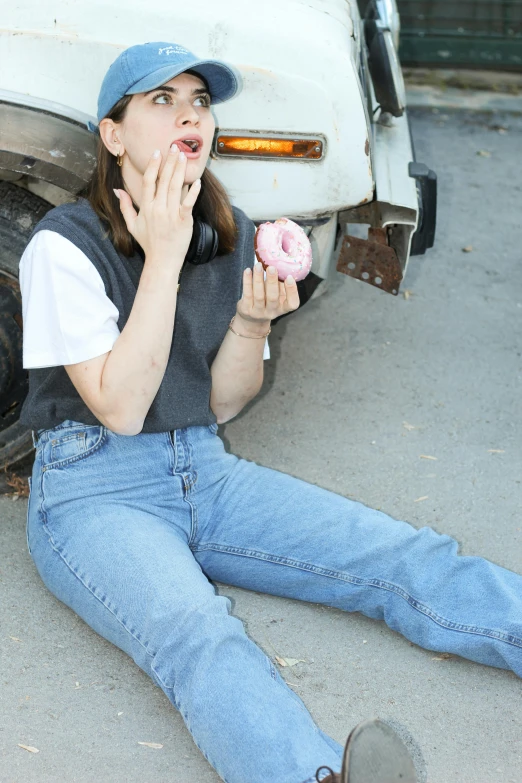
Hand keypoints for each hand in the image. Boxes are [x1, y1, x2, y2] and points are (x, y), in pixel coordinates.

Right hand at [114, 146, 200, 266]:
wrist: (162, 261)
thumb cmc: (148, 243)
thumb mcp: (132, 225)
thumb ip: (125, 206)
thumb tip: (117, 190)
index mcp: (146, 208)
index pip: (149, 182)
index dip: (153, 166)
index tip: (157, 153)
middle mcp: (158, 209)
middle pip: (164, 181)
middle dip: (169, 162)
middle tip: (175, 147)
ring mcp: (171, 215)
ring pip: (176, 188)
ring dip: (180, 171)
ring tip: (184, 156)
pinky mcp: (184, 222)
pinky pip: (188, 204)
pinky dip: (192, 192)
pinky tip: (197, 181)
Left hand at [236, 262, 299, 328]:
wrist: (251, 319)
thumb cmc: (267, 302)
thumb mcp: (277, 296)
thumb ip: (280, 284)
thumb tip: (281, 265)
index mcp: (283, 308)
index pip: (292, 303)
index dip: (292, 291)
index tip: (289, 277)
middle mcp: (271, 312)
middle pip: (273, 297)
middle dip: (272, 281)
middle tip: (271, 267)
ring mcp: (258, 312)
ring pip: (259, 295)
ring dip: (258, 278)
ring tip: (258, 265)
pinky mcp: (246, 309)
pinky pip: (247, 293)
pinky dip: (247, 281)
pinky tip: (248, 271)